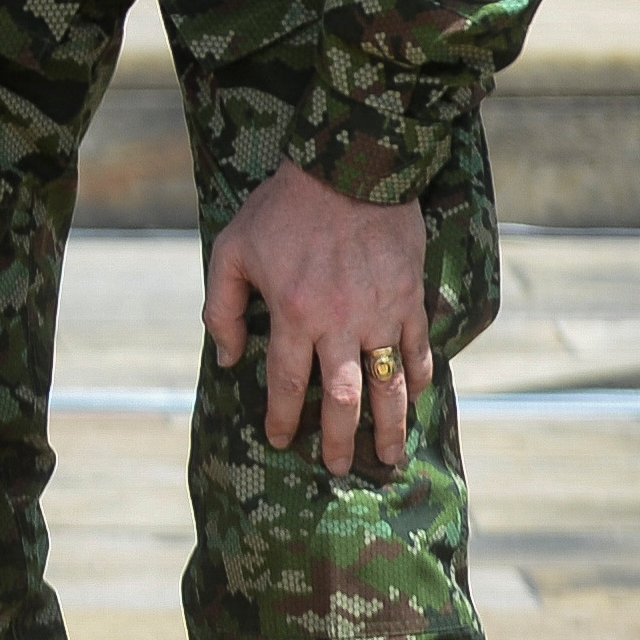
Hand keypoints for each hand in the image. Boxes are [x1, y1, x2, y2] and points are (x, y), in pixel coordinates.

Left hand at [204, 161, 433, 479]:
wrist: (349, 169)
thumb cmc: (282, 209)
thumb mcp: (231, 251)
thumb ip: (222, 308)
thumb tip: (226, 359)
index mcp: (294, 315)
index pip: (285, 383)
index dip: (282, 417)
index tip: (279, 441)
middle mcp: (340, 324)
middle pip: (342, 399)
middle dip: (338, 439)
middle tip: (336, 469)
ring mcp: (380, 315)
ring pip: (389, 385)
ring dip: (390, 426)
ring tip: (390, 459)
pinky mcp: (409, 299)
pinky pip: (417, 350)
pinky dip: (418, 378)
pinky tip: (414, 398)